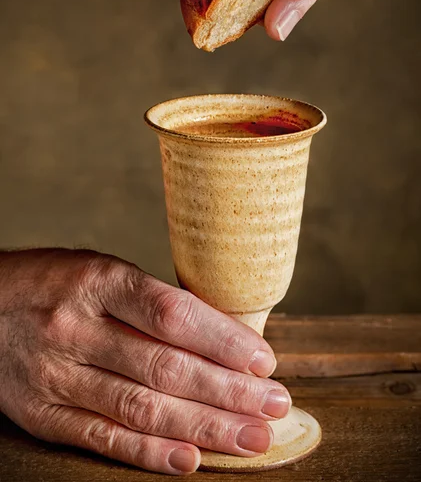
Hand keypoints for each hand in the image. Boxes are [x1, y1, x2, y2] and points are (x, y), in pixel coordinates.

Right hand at [0, 249, 289, 474]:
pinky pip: (102, 438)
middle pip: (164, 367)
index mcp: (98, 280)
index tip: (264, 361)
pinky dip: (149, 453)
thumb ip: (152, 304)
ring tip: (251, 438)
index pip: (172, 314)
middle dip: (228, 391)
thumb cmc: (56, 284)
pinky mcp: (42, 413)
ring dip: (204, 428)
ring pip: (141, 408)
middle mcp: (75, 328)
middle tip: (275, 406)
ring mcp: (56, 374)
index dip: (223, 340)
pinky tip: (191, 460)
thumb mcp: (101, 271)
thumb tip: (223, 337)